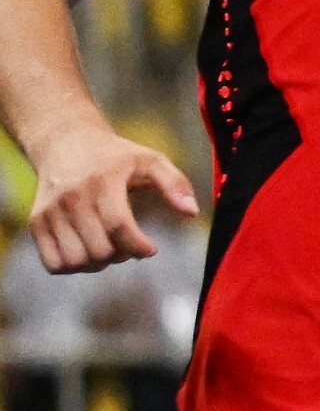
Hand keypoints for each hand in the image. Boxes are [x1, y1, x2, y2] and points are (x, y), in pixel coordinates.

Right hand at [18, 123, 194, 273]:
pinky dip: (73, 267)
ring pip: (76, 261)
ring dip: (98, 264)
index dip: (140, 247)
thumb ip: (175, 183)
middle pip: (99, 250)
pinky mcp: (36, 222)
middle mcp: (71, 197)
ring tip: (108, 247)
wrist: (65, 143)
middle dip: (122, 255)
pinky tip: (87, 251)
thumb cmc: (116, 157)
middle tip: (129, 244)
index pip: (119, 227)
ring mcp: (50, 211)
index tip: (151, 248)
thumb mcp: (150, 160)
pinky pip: (53, 264)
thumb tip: (192, 212)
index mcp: (102, 182)